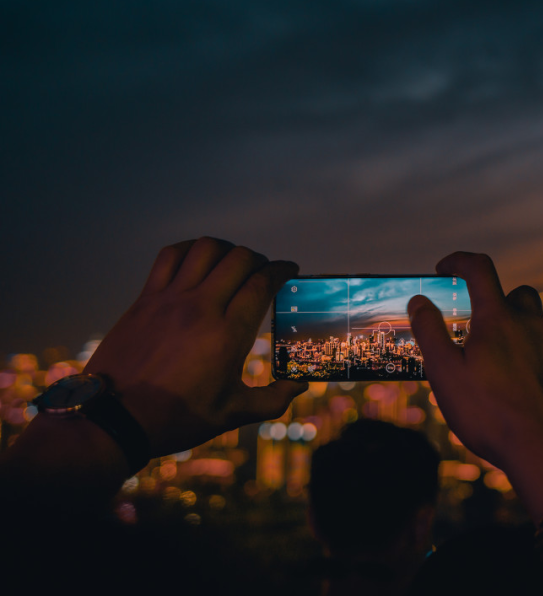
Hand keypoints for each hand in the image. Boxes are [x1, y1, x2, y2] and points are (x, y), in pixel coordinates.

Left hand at [84, 237, 306, 455]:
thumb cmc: (175, 418)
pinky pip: (170, 256)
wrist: (114, 419)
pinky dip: (190, 249)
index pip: (262, 284)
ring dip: (227, 250)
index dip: (282, 271)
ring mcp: (170, 300)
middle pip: (239, 259)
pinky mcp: (145, 299)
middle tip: (264, 272)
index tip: (290, 270)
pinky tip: (197, 259)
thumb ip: (273, 400)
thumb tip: (301, 387)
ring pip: (206, 249)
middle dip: (259, 260)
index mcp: (228, 335)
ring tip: (232, 263)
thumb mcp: (232, 414)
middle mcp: (201, 309)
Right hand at [407, 252, 542, 519]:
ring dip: (512, 328)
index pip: (479, 270)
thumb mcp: (445, 373)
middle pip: (515, 293)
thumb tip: (420, 302)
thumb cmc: (491, 413)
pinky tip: (514, 383)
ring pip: (533, 322)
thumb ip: (430, 332)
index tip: (444, 269)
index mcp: (498, 319)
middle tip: (472, 324)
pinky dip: (528, 354)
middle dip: (493, 299)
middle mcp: (530, 325)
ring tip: (491, 359)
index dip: (458, 261)